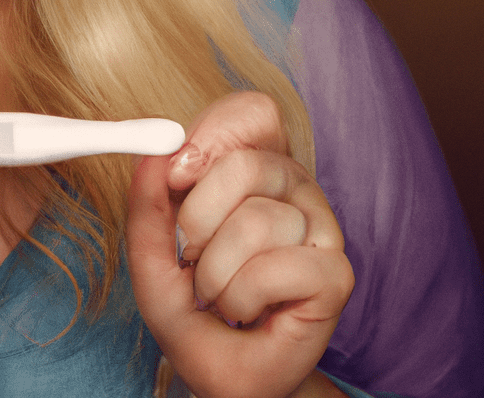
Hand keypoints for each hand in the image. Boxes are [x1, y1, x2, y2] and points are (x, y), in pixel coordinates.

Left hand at [127, 92, 353, 397]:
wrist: (226, 375)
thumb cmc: (195, 310)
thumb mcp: (153, 255)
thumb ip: (149, 203)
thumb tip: (153, 154)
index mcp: (257, 167)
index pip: (254, 113)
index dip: (214, 132)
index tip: (178, 173)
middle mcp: (293, 188)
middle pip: (247, 163)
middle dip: (198, 219)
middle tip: (192, 255)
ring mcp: (321, 227)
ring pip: (255, 221)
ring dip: (215, 273)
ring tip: (220, 294)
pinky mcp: (335, 274)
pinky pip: (273, 267)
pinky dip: (242, 297)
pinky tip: (249, 310)